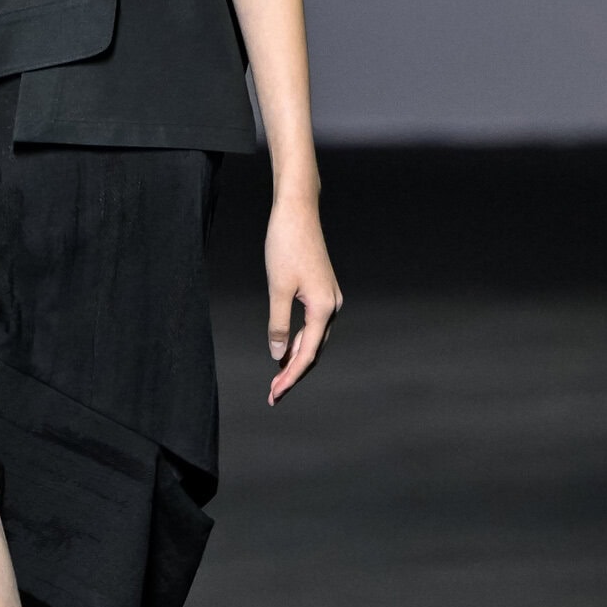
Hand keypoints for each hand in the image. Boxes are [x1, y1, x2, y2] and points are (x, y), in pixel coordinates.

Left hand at [264, 193, 341, 403]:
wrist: (297, 213)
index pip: (307, 353)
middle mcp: (333, 305)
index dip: (291, 376)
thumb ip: (278, 323)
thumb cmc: (286, 246)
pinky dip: (300, 340)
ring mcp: (330, 298)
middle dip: (294, 373)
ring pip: (315, 338)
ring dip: (296, 358)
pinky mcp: (322, 291)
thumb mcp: (277, 288)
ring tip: (277, 377)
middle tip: (273, 393)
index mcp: (323, 308)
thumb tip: (278, 353)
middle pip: (314, 350)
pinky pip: (313, 325)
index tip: (275, 394)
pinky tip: (286, 349)